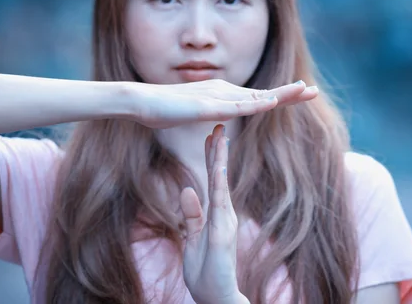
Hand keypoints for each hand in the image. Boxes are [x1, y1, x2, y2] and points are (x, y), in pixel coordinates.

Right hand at [131, 79, 316, 128]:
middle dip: (290, 93)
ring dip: (280, 94)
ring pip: (255, 97)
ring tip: (303, 91)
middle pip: (263, 94)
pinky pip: (235, 106)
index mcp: (223, 95)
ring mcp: (216, 97)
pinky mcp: (206, 105)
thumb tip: (220, 116)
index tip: (301, 94)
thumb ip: (209, 112)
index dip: (280, 97)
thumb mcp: (194, 112)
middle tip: (314, 90)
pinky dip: (255, 105)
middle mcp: (224, 91)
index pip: (257, 98)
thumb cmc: (164, 109)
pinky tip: (271, 103)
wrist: (142, 102)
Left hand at [180, 125, 245, 303]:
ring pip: (221, 182)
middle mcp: (224, 213)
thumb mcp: (193, 237)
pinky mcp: (222, 232)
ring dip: (220, 158)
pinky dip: (218, 182)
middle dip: (218, 149)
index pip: (213, 178)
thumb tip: (187, 189)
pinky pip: (219, 203)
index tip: (211, 134)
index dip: (211, 156)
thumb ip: (192, 214)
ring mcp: (224, 221)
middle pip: (219, 174)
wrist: (216, 296)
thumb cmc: (206, 270)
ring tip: (220, 135)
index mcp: (216, 213)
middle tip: (218, 124)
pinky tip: (217, 166)